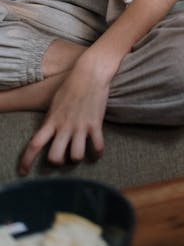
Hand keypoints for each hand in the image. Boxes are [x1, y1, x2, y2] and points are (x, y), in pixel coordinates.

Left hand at [18, 55, 108, 174]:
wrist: (90, 72)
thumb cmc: (72, 84)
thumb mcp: (55, 102)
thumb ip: (51, 119)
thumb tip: (47, 130)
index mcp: (52, 121)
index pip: (34, 145)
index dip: (27, 161)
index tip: (23, 172)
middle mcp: (64, 127)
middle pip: (55, 157)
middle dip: (57, 162)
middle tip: (61, 158)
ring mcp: (80, 126)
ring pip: (76, 156)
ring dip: (77, 157)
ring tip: (79, 152)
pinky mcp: (95, 124)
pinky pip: (97, 146)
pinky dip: (98, 153)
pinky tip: (97, 151)